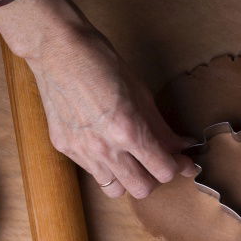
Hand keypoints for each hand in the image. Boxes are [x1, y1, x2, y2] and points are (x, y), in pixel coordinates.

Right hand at [0, 0, 195, 197]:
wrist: (57, 50)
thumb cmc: (103, 63)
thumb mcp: (141, 93)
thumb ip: (162, 128)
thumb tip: (183, 147)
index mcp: (128, 131)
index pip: (163, 171)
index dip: (177, 167)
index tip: (181, 162)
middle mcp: (105, 148)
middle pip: (142, 190)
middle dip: (154, 179)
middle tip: (155, 162)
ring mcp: (82, 151)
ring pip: (115, 190)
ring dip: (127, 179)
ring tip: (128, 160)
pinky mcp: (65, 148)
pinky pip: (92, 172)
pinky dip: (104, 167)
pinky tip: (104, 146)